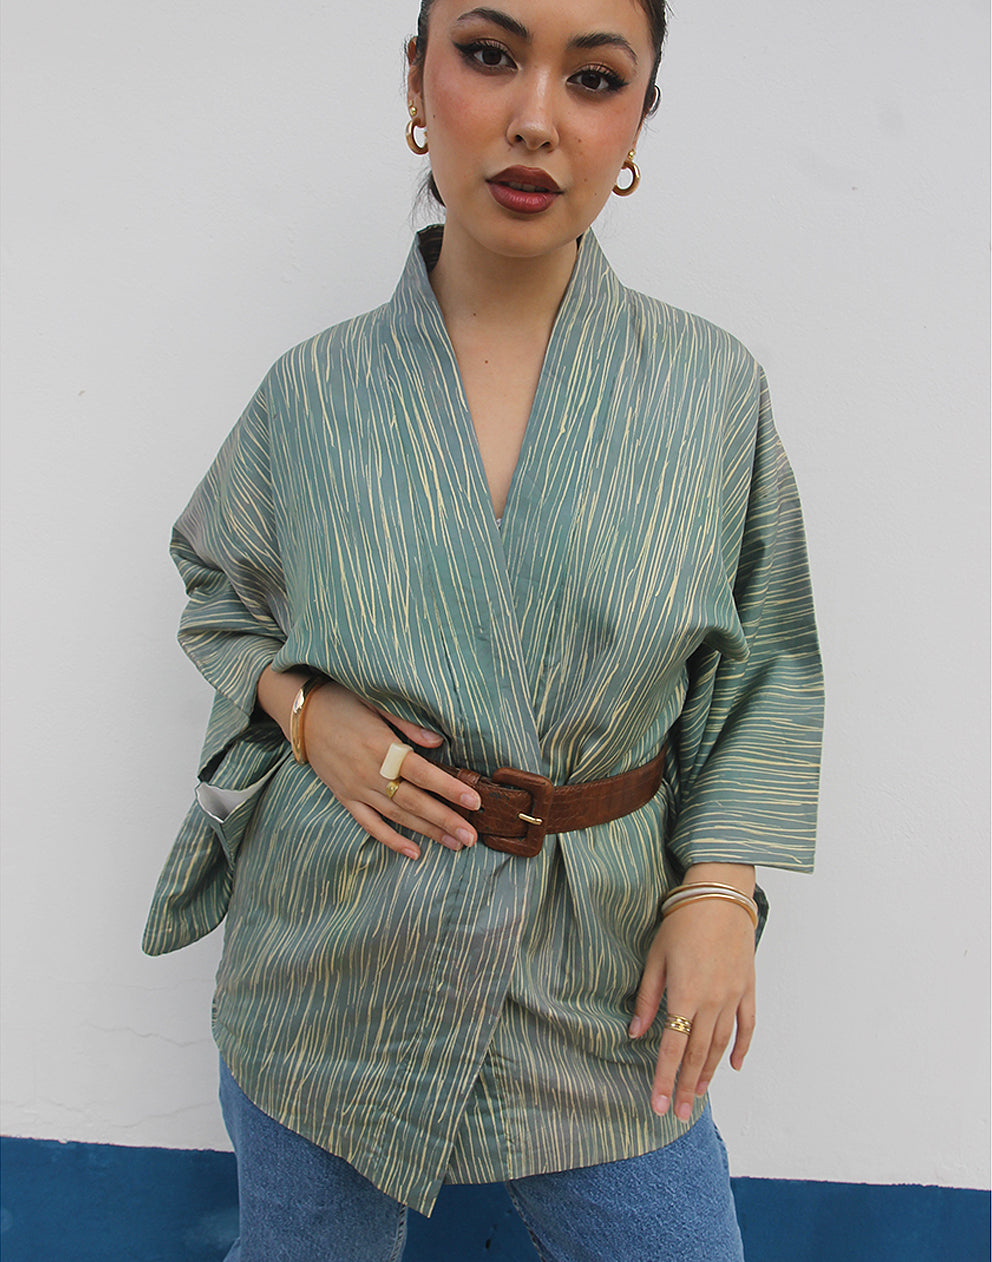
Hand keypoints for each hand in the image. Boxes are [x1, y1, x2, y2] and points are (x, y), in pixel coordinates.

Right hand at [257, 669, 480, 860]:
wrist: (303, 715)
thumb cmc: (344, 703)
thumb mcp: (377, 703)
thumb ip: (408, 724)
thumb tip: (439, 742)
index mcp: (381, 747)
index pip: (421, 773)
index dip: (448, 788)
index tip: (473, 801)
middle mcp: (369, 773)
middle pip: (413, 802)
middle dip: (445, 820)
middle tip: (471, 836)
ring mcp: (356, 789)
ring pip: (396, 817)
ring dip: (427, 832)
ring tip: (455, 844)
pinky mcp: (345, 798)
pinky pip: (370, 825)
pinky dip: (391, 840)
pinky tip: (414, 852)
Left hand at [629, 866, 756, 1119]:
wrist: (720, 895)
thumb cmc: (682, 922)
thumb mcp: (655, 957)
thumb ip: (647, 998)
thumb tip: (636, 1033)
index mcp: (685, 995)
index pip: (672, 1048)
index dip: (664, 1078)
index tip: (657, 1104)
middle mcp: (712, 1002)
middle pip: (698, 1054)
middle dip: (686, 1086)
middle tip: (677, 1113)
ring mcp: (733, 996)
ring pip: (721, 1045)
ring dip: (709, 1072)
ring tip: (698, 1094)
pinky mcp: (748, 988)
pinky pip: (747, 1026)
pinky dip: (741, 1047)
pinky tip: (734, 1065)